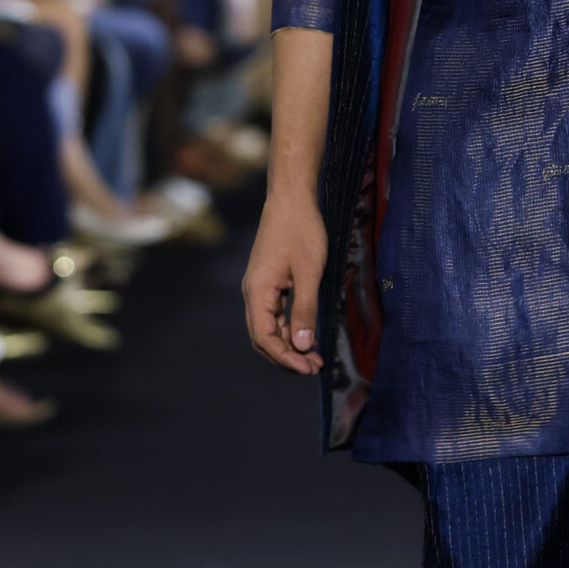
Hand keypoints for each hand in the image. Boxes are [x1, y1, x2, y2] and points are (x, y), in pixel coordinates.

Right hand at [242, 183, 327, 373]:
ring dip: (290, 344)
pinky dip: (290, 327)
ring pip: (270, 327)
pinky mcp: (269, 282)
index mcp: (257, 292)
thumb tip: (303, 345)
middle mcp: (253, 293)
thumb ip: (304, 309)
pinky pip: (275, 313)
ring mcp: (260, 288)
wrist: (291, 199)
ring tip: (315, 357)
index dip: (285, 357)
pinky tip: (307, 335)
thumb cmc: (301, 231)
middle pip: (263, 337)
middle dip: (287, 356)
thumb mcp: (309, 272)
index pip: (264, 338)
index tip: (308, 368)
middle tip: (314, 367)